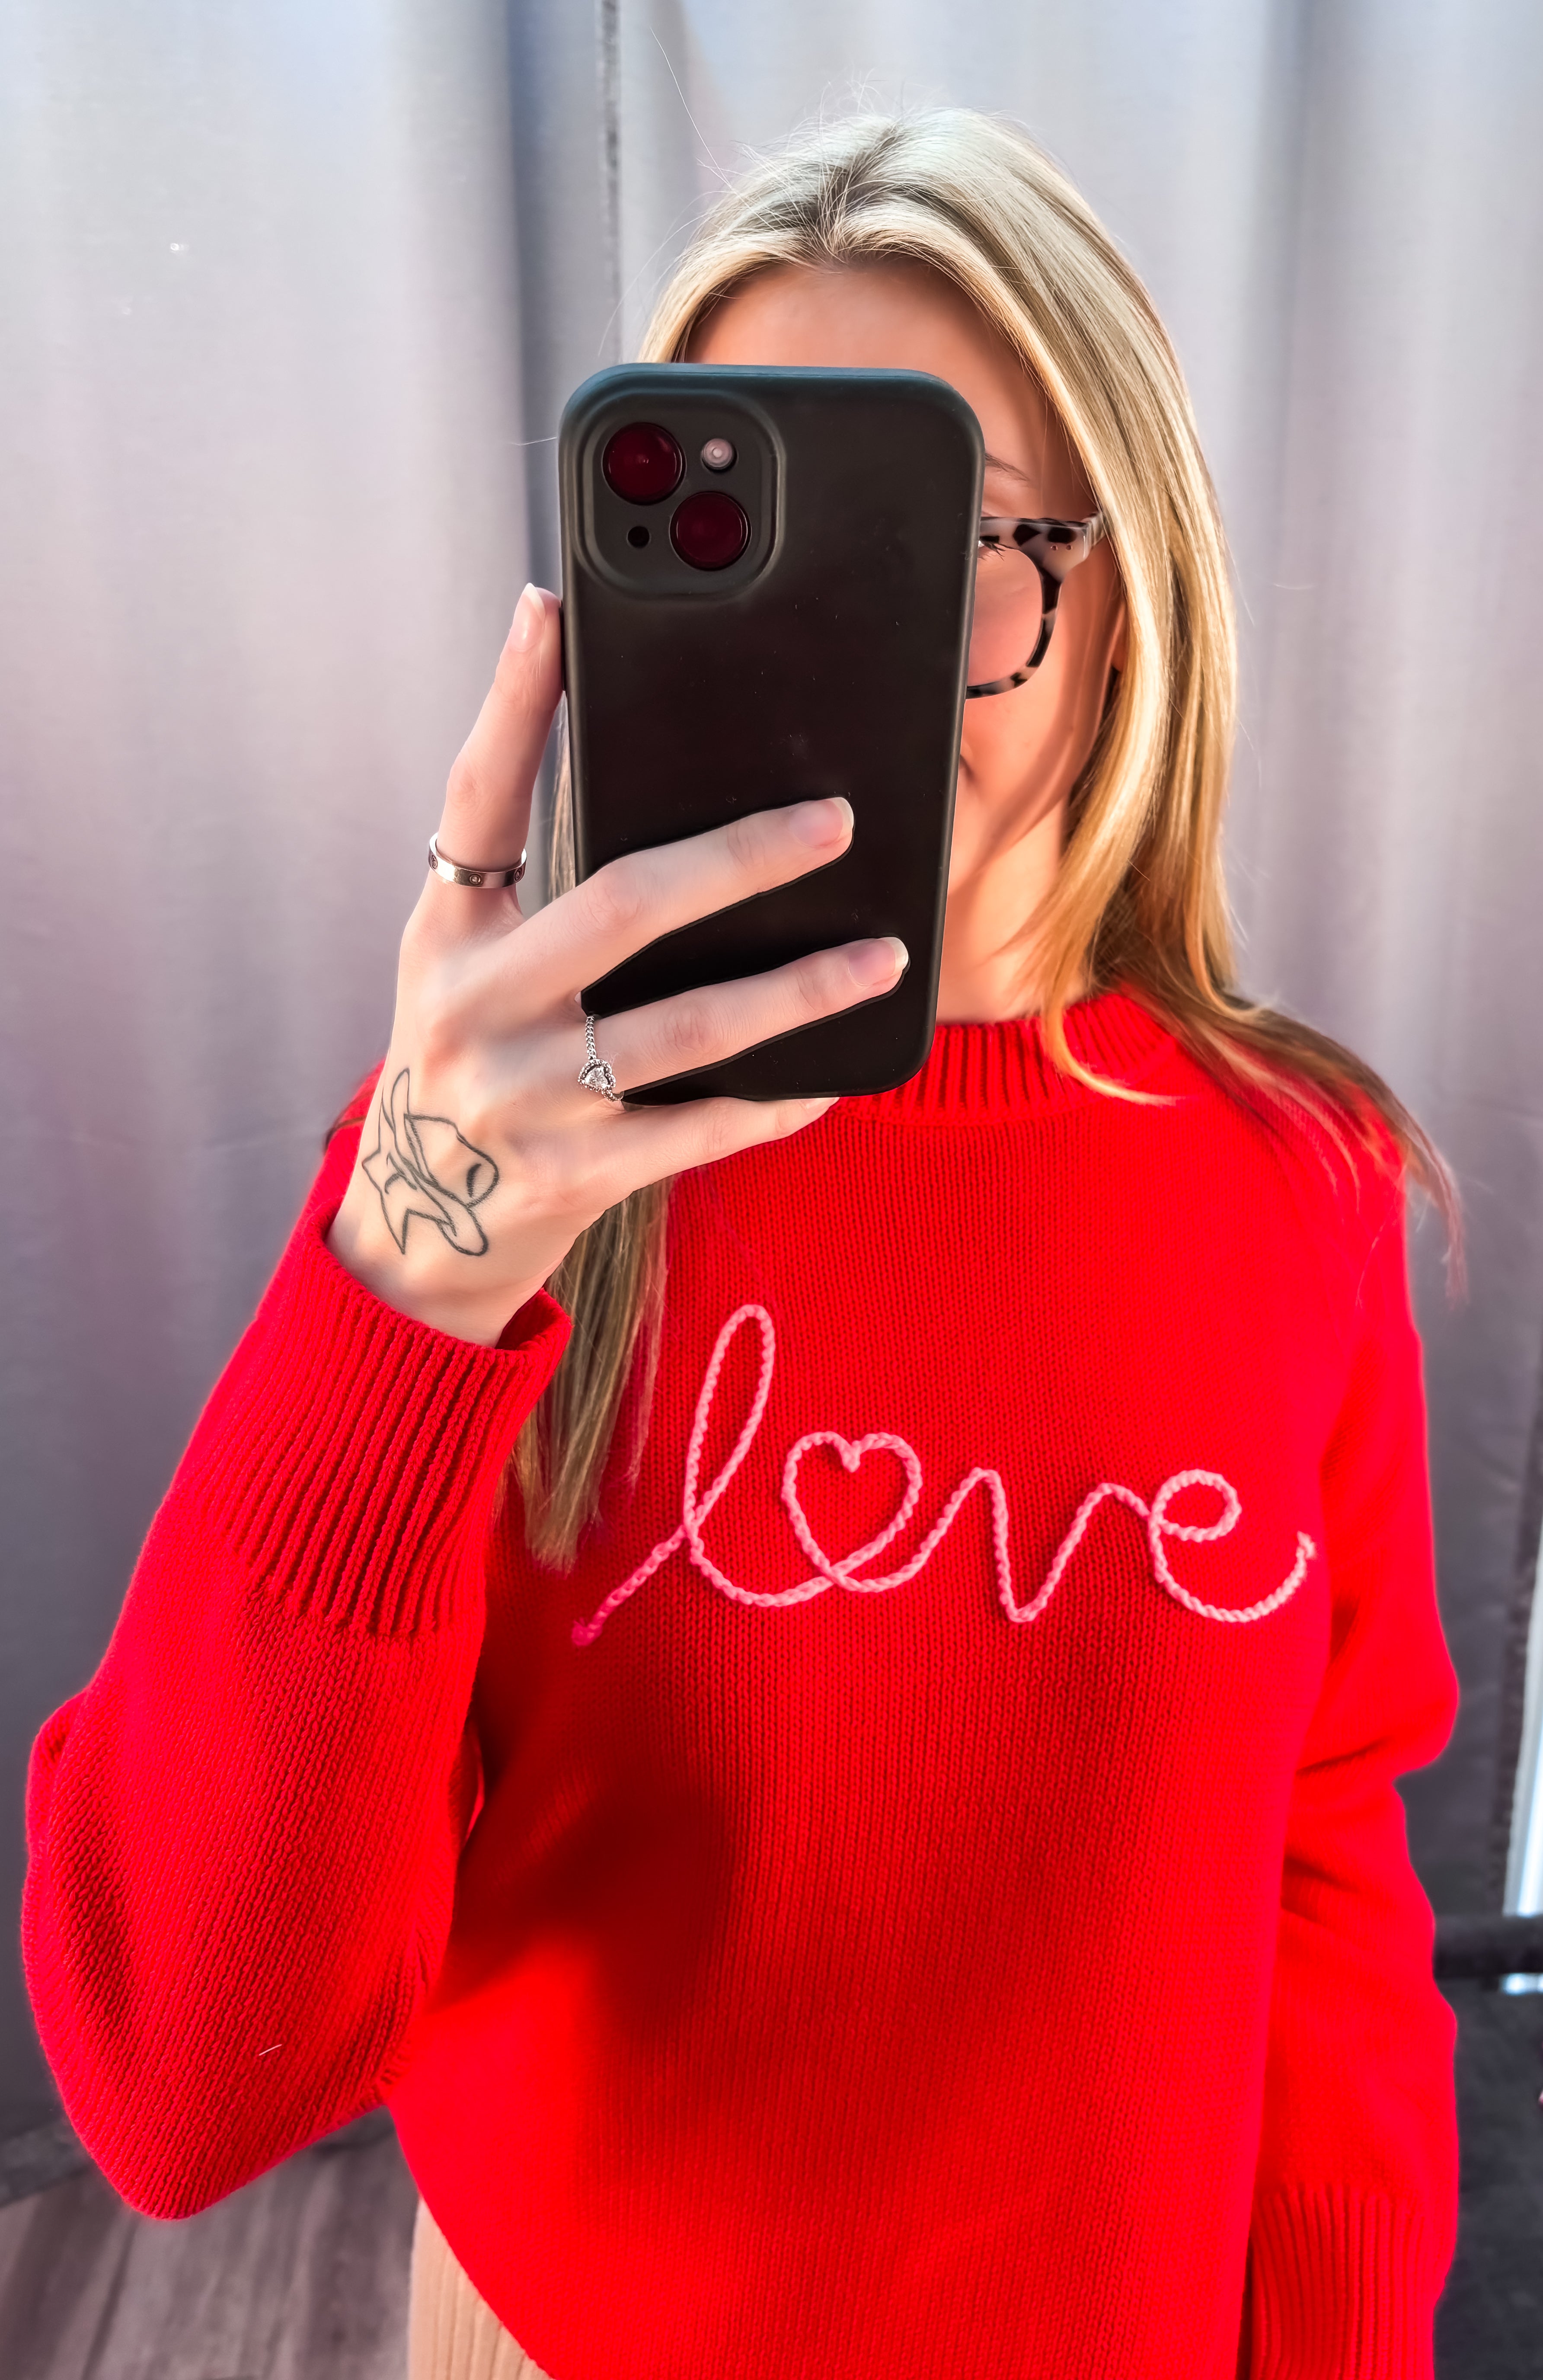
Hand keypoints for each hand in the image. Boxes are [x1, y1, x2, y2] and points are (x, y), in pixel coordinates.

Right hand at [325, 585, 906, 1345]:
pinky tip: (836, 1073)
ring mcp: (525, 1097)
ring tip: (883, 957)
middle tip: (833, 823)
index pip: (476, 798)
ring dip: (797, 991)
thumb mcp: (465, 969)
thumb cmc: (468, 1065)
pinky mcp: (574, 1175)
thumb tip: (661, 795)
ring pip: (686, 1026)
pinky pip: (701, 1129)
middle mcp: (475, 1008)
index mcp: (445, 936)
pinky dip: (776, 1100)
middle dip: (738, 858)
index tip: (551, 606)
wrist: (416, 1233)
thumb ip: (533, 892)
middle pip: (620, 903)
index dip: (511, 701)